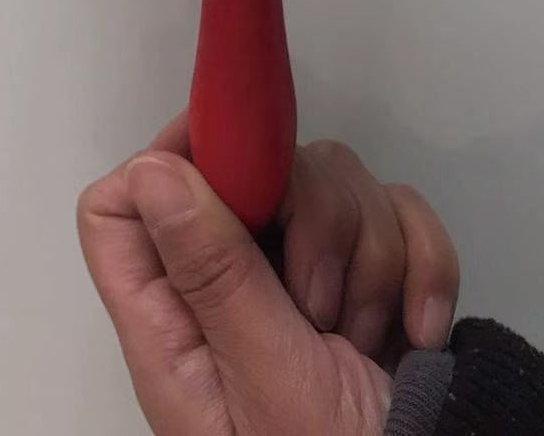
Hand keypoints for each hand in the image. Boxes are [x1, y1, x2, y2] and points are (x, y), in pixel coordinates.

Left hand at [77, 114, 458, 435]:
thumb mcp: (267, 376)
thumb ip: (212, 272)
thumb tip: (148, 171)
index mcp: (174, 319)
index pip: (121, 206)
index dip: (168, 167)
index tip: (237, 167)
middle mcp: (230, 286)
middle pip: (245, 170)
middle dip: (311, 220)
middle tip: (319, 305)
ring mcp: (304, 275)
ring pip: (331, 179)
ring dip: (371, 256)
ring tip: (367, 338)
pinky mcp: (372, 273)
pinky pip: (397, 210)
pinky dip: (422, 264)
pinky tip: (419, 332)